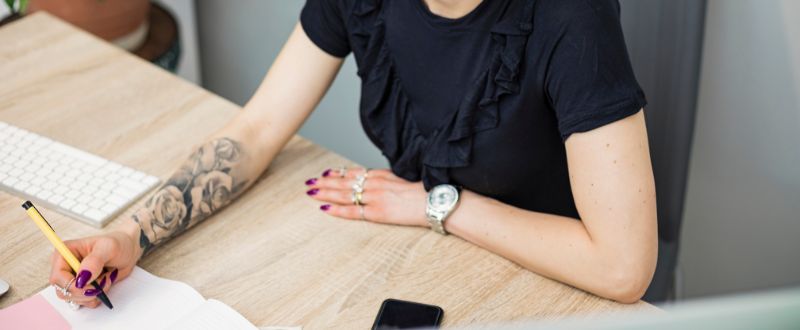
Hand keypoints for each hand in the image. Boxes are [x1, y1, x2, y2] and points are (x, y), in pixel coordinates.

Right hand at [49, 224, 140, 307]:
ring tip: (106, 280)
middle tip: (103, 282)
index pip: (57, 277)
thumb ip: (94, 261)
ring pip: (72, 298)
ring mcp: (72, 278)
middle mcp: (64, 267)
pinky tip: (103, 286)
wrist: (128, 251)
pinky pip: (82, 302)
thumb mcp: (109, 248)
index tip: (91, 285)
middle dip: (85, 292)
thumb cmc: (117, 244)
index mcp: (64, 253)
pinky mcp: (80, 287)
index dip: (73, 285)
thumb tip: (81, 278)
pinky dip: (95, 298)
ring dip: (92, 294)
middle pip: (63, 291)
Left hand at [304, 168, 428, 226]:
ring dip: (325, 192)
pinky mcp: (378, 212)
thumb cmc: (426, 191)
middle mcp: (375, 183)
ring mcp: (375, 197)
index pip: (355, 173)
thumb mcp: (404, 180)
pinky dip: (336, 210)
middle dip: (325, 182)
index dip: (339, 173)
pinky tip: (324, 209)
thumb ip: (390, 181)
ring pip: (344, 194)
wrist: (436, 200)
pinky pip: (352, 211)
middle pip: (344, 182)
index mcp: (382, 174)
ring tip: (311, 192)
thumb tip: (382, 182)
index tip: (327, 173)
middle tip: (310, 182)